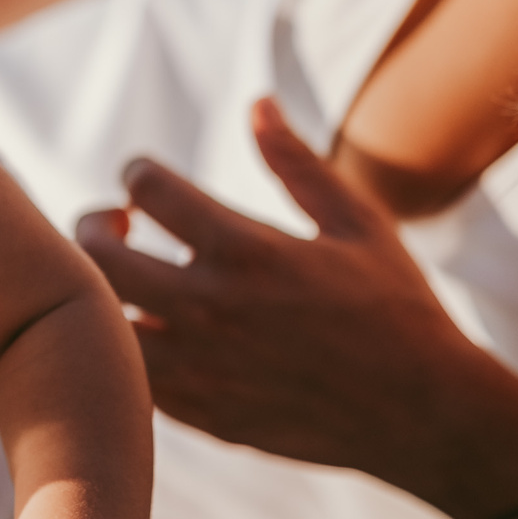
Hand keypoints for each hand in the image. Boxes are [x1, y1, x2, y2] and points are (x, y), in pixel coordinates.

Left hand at [74, 97, 517, 518]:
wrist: (424, 413)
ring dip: (102, 295)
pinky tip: (153, 331)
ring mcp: (202, 368)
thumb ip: (297, 163)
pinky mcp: (203, 415)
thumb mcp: (357, 222)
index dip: (138, 173)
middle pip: (103, 258)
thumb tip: (256, 103)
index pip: (150, 189)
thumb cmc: (397, 307)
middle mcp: (212, 309)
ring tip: (126, 282)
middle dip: (93, 228)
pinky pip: (135, 379)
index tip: (144, 180)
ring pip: (106, 327)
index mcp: (247, 251)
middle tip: (113, 224)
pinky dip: (129, 350)